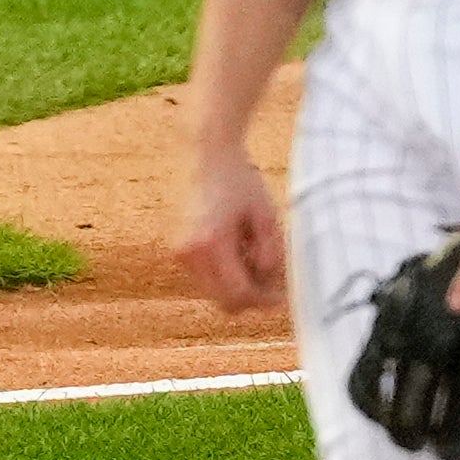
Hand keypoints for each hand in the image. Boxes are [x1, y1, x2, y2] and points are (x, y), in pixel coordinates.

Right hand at [174, 154, 285, 312]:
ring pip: (214, 293)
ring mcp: (181, 254)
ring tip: (251, 251)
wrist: (210, 157)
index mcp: (212, 242)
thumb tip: (270, 288)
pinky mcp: (179, 252)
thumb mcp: (267, 217)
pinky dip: (224, 274)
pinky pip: (207, 279)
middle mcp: (191, 253)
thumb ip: (270, 255)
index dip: (262, 301)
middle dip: (250, 296)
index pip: (238, 294)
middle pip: (223, 302)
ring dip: (236, 285)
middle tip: (272, 278)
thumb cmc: (242, 183)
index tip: (281, 297)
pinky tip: (236, 247)